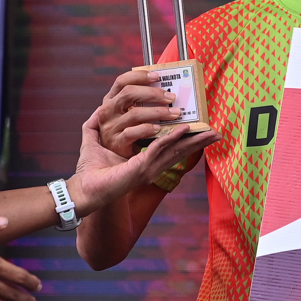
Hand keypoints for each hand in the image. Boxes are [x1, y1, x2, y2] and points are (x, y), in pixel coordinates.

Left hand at [72, 98, 217, 209]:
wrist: (82, 190)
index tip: (201, 131)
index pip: (171, 149)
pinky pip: (159, 149)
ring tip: (211, 132)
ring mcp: (148, 168)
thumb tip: (97, 110)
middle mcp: (151, 166)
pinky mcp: (140, 167)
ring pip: (176, 150)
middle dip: (200, 142)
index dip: (187, 140)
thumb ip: (97, 127)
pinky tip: (184, 130)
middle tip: (217, 133)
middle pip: (181, 151)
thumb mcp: (96, 144)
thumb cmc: (89, 172)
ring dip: (194, 141)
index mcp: (146, 161)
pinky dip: (172, 138)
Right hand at [92, 70, 189, 156]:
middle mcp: (107, 110)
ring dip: (158, 112)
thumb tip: (168, 90)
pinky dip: (148, 129)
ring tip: (174, 113)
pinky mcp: (116, 142)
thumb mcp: (130, 112)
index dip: (139, 76)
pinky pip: (133, 133)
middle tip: (171, 97)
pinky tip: (159, 128)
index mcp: (111, 99)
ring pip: (134, 114)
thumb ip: (142, 101)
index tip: (157, 76)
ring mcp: (110, 127)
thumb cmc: (130, 128)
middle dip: (153, 93)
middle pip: (128, 94)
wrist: (118, 155)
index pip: (122, 81)